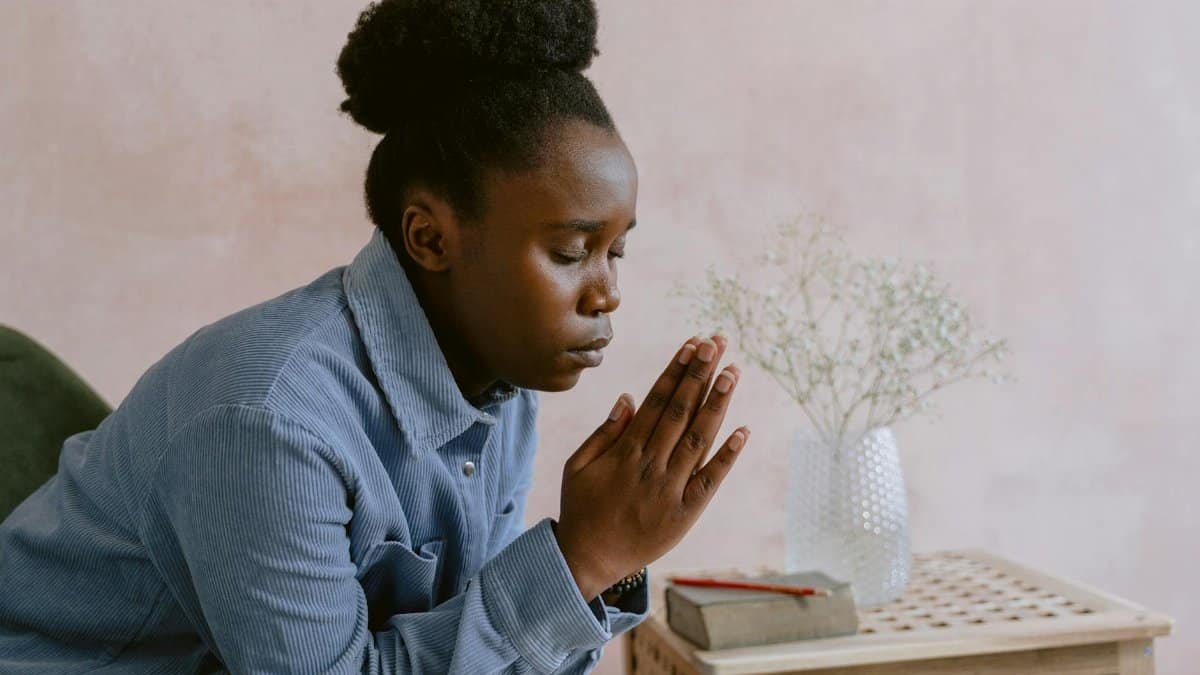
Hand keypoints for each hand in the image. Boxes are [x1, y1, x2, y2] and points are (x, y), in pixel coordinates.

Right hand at [554, 334, 749, 599]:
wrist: (588, 561)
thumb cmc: (581, 509)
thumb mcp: (578, 466)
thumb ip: (605, 432)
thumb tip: (629, 397)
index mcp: (625, 451)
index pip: (657, 400)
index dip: (677, 370)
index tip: (692, 344)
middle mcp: (651, 465)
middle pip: (681, 410)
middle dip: (701, 373)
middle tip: (718, 342)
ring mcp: (670, 489)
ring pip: (699, 438)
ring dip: (717, 403)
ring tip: (733, 371)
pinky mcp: (685, 513)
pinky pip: (710, 480)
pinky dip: (727, 456)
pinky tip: (743, 430)